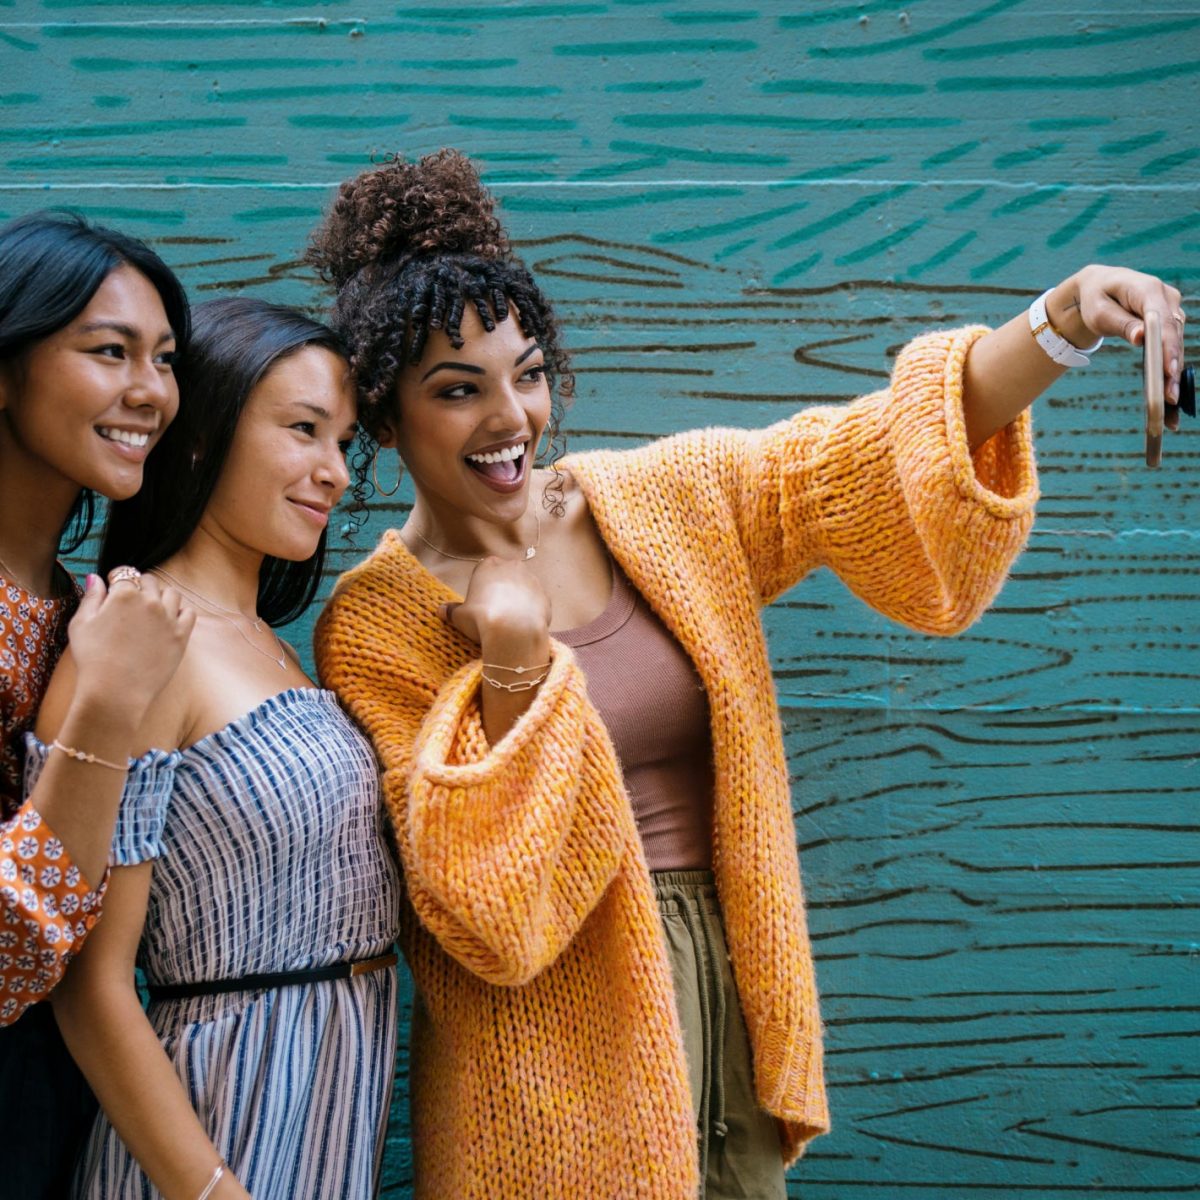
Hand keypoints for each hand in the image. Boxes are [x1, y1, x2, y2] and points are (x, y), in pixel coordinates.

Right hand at [68, 570, 195, 724]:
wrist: (116, 690)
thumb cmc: (93, 659)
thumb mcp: (80, 624)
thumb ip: (91, 597)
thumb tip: (96, 578)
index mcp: (124, 595)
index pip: (125, 575)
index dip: (118, 580)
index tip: (115, 588)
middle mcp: (150, 602)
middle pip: (150, 581)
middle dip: (140, 586)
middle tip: (132, 600)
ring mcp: (169, 618)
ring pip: (171, 594)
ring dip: (161, 597)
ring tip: (151, 609)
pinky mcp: (182, 635)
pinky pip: (189, 613)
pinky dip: (180, 612)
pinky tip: (169, 620)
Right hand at [438, 556, 550, 648]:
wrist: (513, 630)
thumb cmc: (481, 618)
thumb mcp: (460, 616)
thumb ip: (451, 611)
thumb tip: (440, 611)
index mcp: (488, 565)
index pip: (483, 570)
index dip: (481, 587)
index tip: (479, 603)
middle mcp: (512, 566)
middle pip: (505, 576)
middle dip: (502, 590)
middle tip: (494, 611)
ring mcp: (532, 579)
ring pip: (523, 588)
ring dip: (518, 600)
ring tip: (510, 621)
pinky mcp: (546, 595)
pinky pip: (536, 602)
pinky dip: (531, 611)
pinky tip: (523, 625)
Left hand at [1047, 265, 1186, 424]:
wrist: (1098, 288)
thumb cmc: (1096, 299)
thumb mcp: (1100, 312)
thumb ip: (1121, 324)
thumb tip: (1142, 337)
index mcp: (1147, 289)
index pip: (1162, 320)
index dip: (1166, 346)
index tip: (1168, 371)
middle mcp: (1165, 297)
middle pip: (1173, 334)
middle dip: (1172, 366)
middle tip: (1169, 396)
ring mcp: (1170, 308)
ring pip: (1176, 342)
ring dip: (1174, 371)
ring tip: (1171, 400)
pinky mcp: (1170, 320)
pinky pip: (1172, 344)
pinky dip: (1170, 366)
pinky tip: (1169, 389)